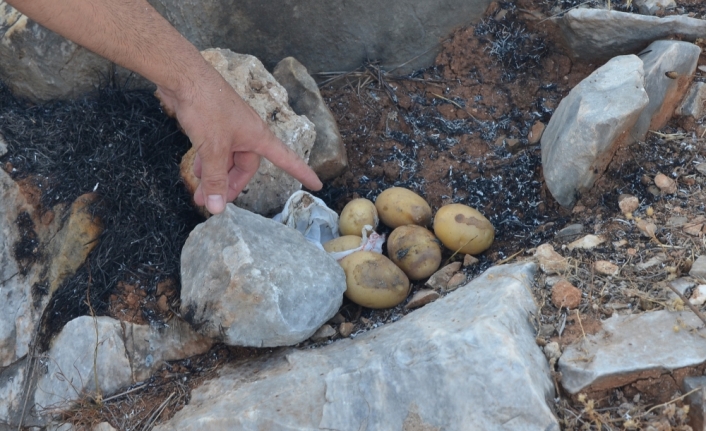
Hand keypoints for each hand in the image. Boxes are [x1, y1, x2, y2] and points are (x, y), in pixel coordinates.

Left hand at [156, 66, 321, 213]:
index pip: (287, 159)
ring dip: (214, 177)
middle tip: (213, 203)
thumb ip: (214, 179)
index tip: (316, 185)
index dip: (302, 173)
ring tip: (199, 195)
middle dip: (230, 185)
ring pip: (227, 160)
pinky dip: (207, 164)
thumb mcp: (212, 148)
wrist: (185, 77)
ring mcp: (230, 129)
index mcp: (258, 137)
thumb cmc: (207, 107)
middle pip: (246, 166)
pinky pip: (215, 151)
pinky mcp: (213, 125)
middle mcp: (247, 133)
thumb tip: (216, 209)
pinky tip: (196, 174)